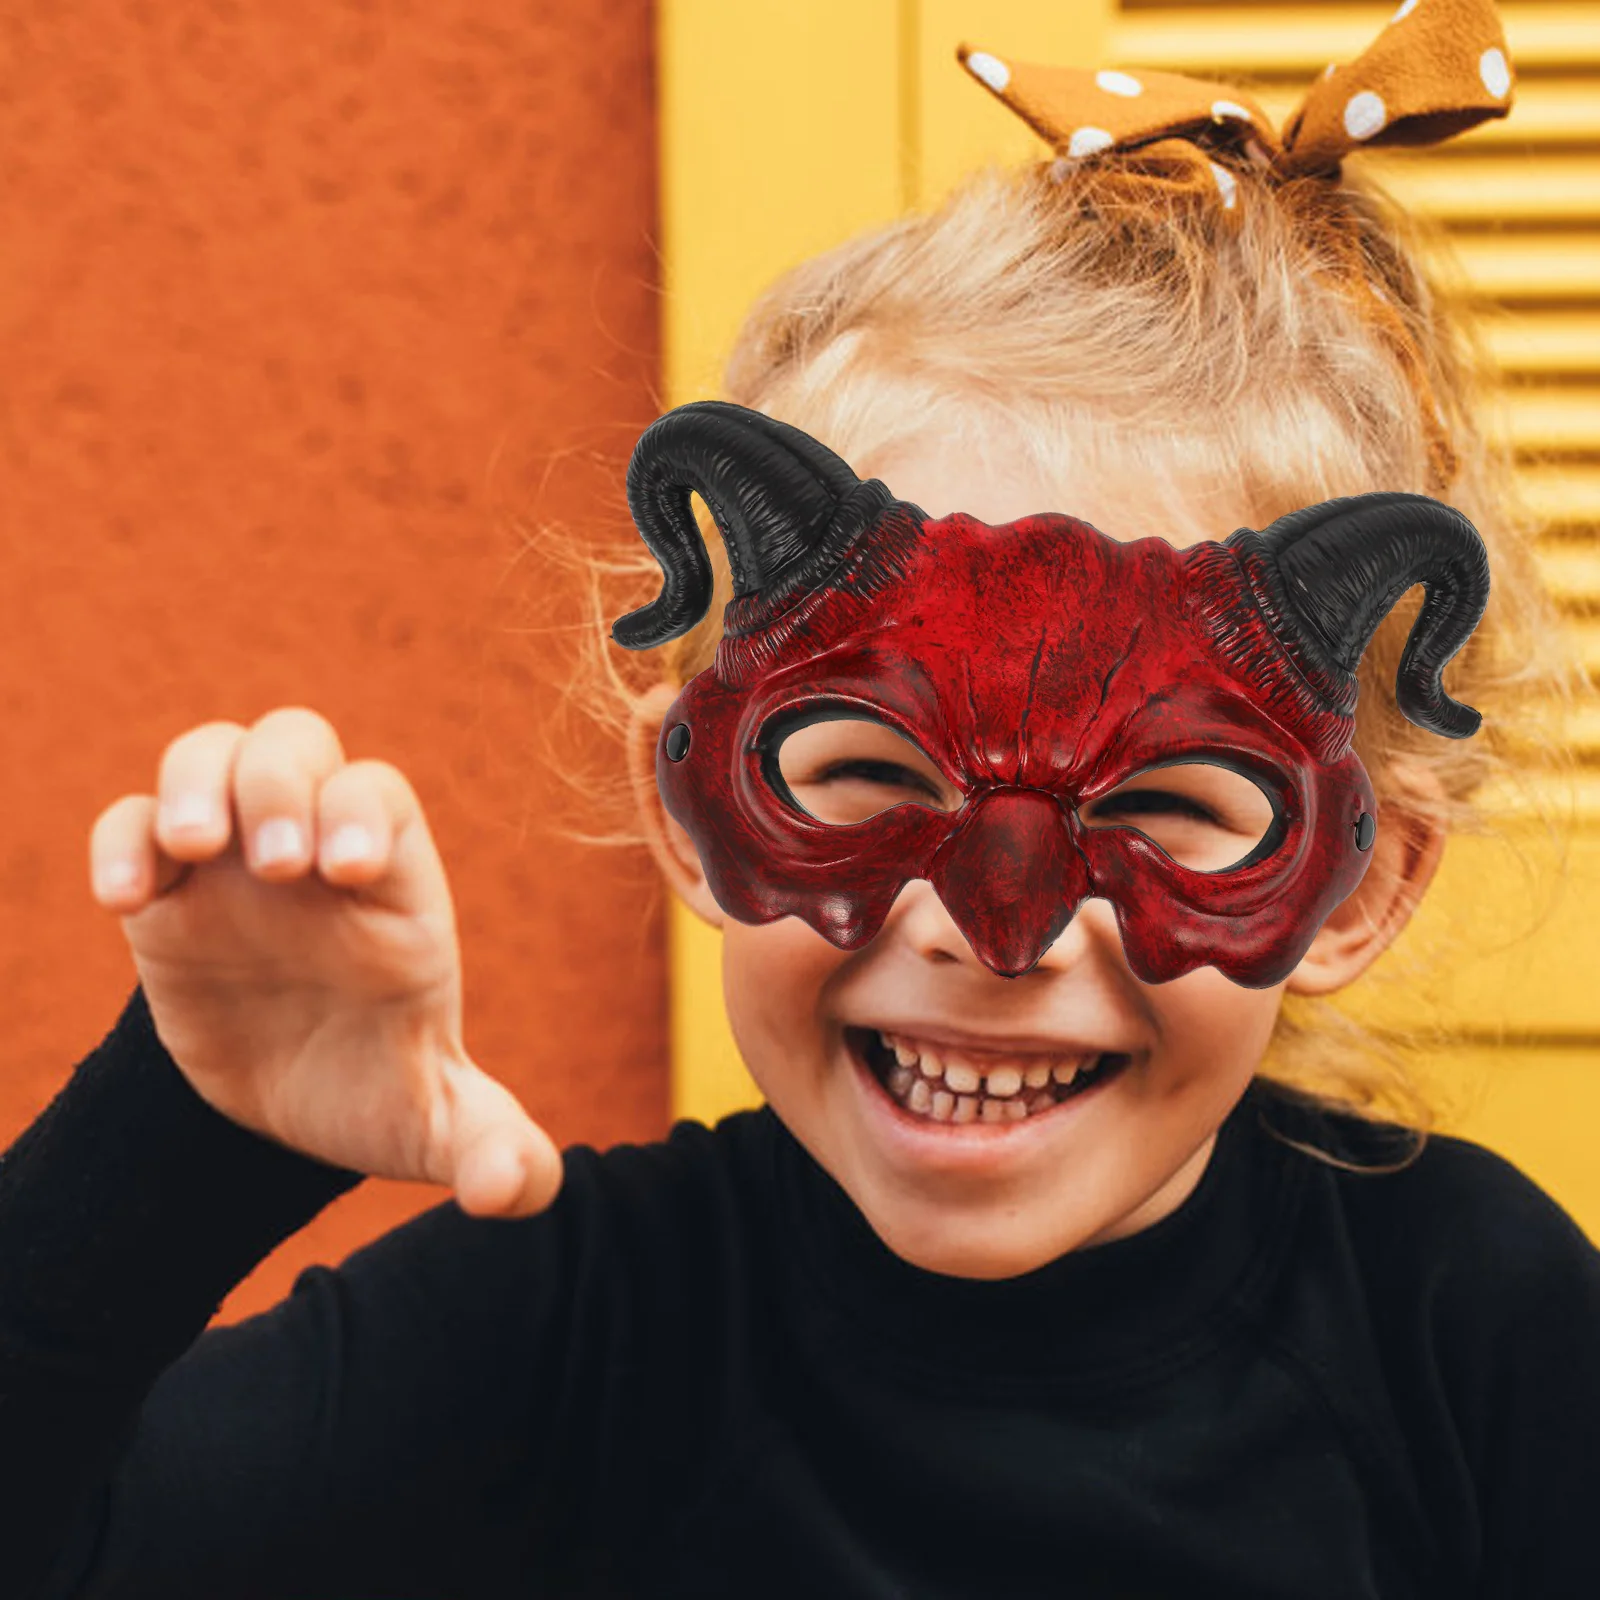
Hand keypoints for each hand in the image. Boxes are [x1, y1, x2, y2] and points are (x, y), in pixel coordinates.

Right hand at [87, 707, 562, 1219]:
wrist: (281, 1112)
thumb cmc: (372, 1094)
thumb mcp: (434, 1131)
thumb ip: (490, 1152)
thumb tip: (510, 1188)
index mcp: (390, 892)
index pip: (379, 800)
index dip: (361, 813)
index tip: (342, 874)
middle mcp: (311, 854)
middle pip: (297, 744)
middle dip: (281, 781)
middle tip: (274, 861)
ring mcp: (233, 865)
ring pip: (212, 755)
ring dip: (198, 782)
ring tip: (197, 847)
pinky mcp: (165, 896)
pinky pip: (131, 824)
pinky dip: (124, 840)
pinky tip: (128, 903)